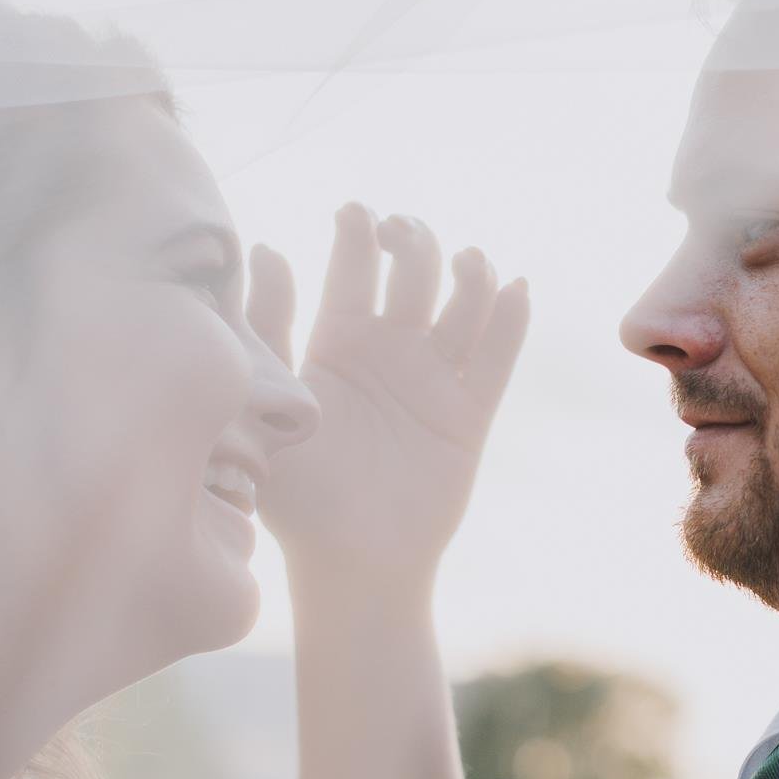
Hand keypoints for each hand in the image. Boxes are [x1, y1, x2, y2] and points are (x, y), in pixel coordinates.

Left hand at [250, 203, 528, 582]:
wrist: (349, 567)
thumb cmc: (295, 494)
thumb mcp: (267, 404)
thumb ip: (266, 327)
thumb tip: (262, 246)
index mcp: (336, 342)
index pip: (352, 270)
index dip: (358, 235)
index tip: (356, 212)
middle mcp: (389, 351)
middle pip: (413, 273)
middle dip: (414, 242)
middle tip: (404, 234)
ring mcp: (433, 380)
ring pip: (463, 305)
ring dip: (469, 274)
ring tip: (465, 261)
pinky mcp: (470, 414)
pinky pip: (496, 359)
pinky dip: (511, 321)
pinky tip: (516, 287)